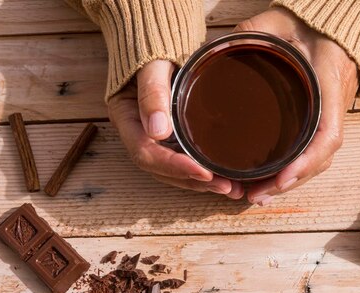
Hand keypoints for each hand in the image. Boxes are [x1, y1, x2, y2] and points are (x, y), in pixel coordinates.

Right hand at [108, 60, 244, 198]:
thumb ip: (153, 92)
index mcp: (127, 118)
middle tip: (225, 187)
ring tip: (232, 190)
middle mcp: (139, 133)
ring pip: (173, 171)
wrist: (158, 37)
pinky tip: (226, 178)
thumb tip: (158, 131)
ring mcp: (154, 137)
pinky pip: (184, 161)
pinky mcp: (171, 136)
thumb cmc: (154, 47)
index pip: (146, 153)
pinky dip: (203, 173)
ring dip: (200, 183)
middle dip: (192, 181)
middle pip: (161, 169)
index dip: (174, 166)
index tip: (202, 172)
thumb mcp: (152, 64)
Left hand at [235, 7, 358, 204]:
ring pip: (317, 161)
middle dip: (290, 182)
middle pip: (320, 158)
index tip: (282, 178)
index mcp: (327, 85)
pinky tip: (272, 183)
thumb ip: (248, 33)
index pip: (327, 134)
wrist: (334, 23)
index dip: (306, 162)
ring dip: (290, 183)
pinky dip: (294, 172)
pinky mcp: (321, 120)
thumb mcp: (277, 21)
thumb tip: (212, 52)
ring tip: (258, 196)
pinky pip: (312, 153)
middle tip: (255, 196)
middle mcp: (333, 107)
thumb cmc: (307, 22)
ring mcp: (330, 116)